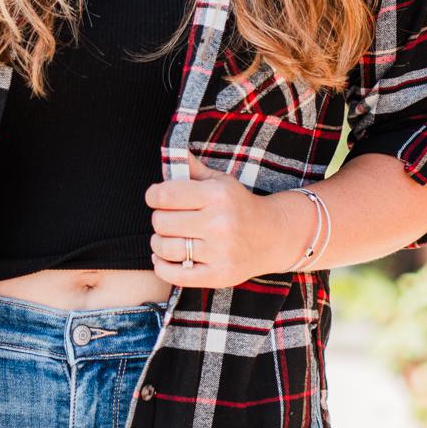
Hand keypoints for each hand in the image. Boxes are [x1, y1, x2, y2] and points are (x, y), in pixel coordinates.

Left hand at [145, 149, 291, 287]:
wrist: (273, 236)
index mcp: (217, 195)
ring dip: (158, 243)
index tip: (156, 198)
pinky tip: (164, 258)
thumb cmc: (239, 205)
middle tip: (168, 219)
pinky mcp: (219, 275)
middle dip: (159, 219)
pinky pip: (175, 275)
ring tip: (166, 238)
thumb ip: (193, 168)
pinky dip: (162, 266)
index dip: (153, 196)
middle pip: (161, 222)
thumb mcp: (220, 181)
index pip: (165, 195)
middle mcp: (219, 223)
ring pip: (165, 248)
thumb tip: (170, 152)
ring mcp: (219, 252)